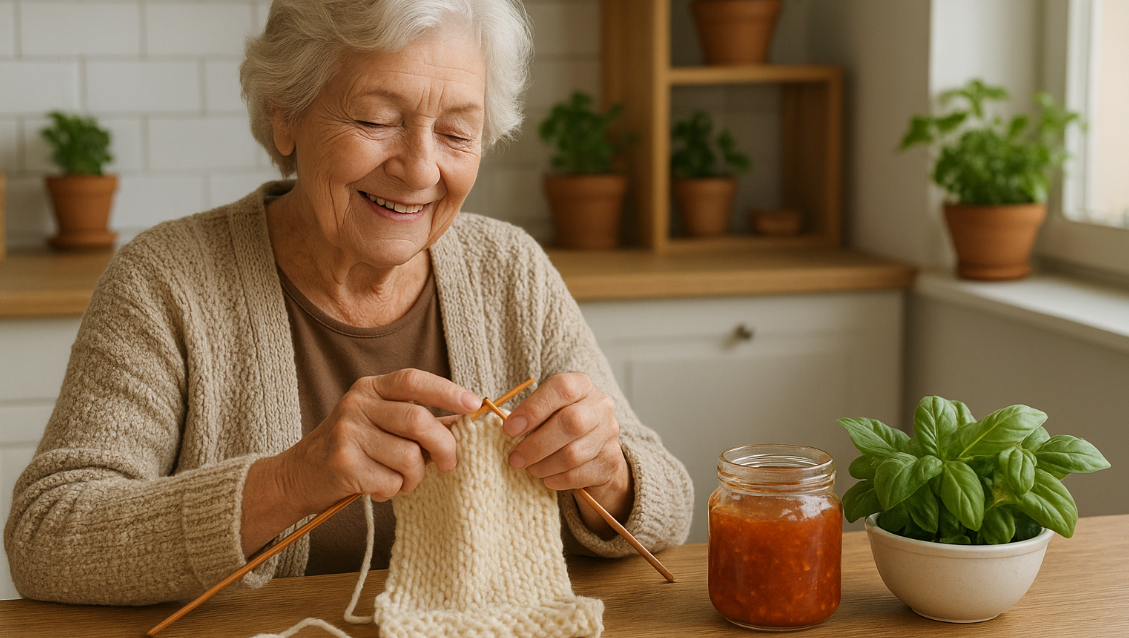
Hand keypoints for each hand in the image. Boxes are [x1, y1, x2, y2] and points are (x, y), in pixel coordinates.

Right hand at [241, 369, 479, 555]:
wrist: (297, 476)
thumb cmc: (351, 450)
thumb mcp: (380, 424)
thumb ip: (419, 421)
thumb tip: (465, 422)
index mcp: (369, 388)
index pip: (414, 381)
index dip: (447, 391)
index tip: (474, 404)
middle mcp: (357, 404)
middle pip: (418, 420)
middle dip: (443, 446)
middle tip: (448, 464)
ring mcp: (348, 433)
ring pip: (408, 457)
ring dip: (414, 478)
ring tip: (402, 481)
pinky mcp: (343, 464)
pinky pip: (391, 481)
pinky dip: (393, 491)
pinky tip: (377, 488)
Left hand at [503, 373, 633, 537]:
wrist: (597, 453)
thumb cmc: (561, 427)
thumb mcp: (548, 411)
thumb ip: (530, 414)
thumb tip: (505, 427)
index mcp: (582, 386)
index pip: (561, 389)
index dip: (533, 408)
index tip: (509, 428)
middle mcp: (600, 407)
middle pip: (570, 422)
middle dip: (536, 444)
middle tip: (515, 458)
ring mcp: (608, 436)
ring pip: (573, 453)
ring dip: (544, 465)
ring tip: (529, 468)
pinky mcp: (609, 463)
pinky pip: (579, 475)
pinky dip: (557, 479)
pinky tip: (546, 478)